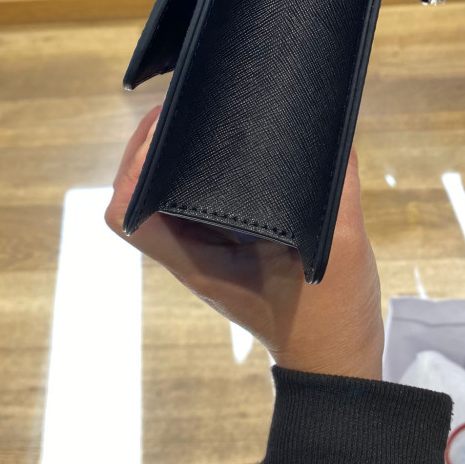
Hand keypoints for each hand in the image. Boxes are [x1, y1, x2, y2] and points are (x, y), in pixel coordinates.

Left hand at [105, 106, 383, 379]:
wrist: (335, 361)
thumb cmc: (328, 318)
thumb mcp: (336, 251)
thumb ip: (334, 191)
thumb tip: (334, 135)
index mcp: (198, 260)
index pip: (129, 213)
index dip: (135, 165)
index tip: (167, 125)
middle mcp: (193, 251)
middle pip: (141, 190)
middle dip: (157, 142)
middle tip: (191, 102)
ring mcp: (208, 246)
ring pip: (168, 190)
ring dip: (181, 151)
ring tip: (213, 110)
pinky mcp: (230, 240)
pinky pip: (201, 194)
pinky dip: (208, 164)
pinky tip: (242, 140)